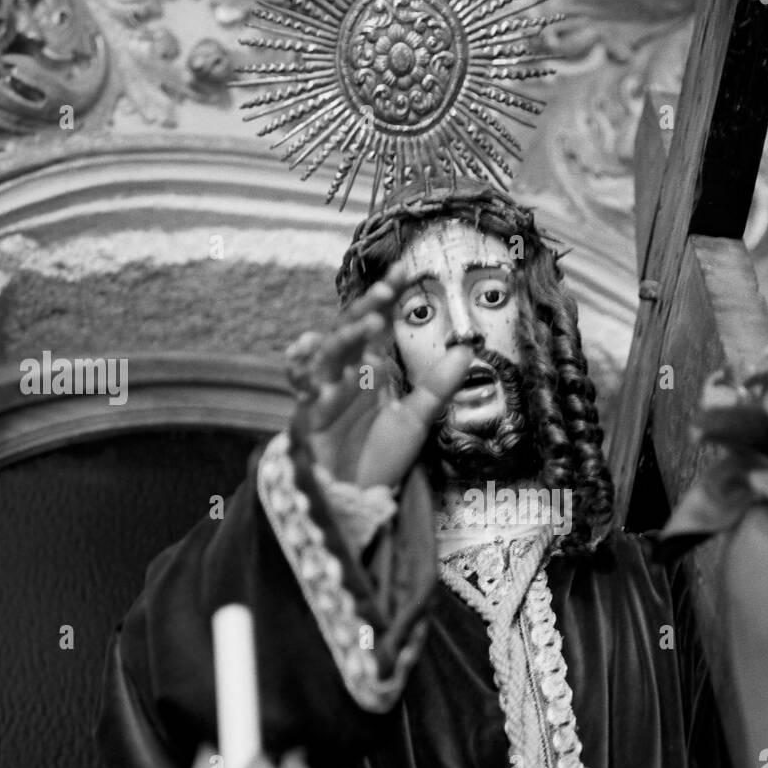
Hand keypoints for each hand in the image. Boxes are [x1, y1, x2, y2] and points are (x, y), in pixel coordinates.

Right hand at [286, 263, 476, 489]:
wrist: (356, 496)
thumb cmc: (378, 457)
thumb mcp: (417, 418)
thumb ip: (438, 385)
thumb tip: (466, 349)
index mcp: (369, 367)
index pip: (377, 322)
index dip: (387, 297)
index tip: (404, 271)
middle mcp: (346, 373)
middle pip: (351, 328)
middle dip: (367, 306)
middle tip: (387, 287)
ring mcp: (326, 391)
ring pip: (329, 352)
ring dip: (347, 335)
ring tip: (370, 323)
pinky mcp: (310, 415)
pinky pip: (303, 386)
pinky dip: (301, 368)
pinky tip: (306, 351)